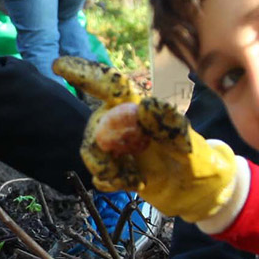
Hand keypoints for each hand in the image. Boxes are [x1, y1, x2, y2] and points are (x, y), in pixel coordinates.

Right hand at [54, 57, 242, 223]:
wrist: (198, 194)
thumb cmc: (201, 165)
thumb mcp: (193, 148)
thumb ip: (173, 127)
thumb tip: (147, 105)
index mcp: (143, 108)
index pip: (111, 84)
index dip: (84, 72)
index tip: (57, 64)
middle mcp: (125, 121)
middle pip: (96, 124)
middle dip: (106, 147)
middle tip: (130, 165)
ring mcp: (118, 145)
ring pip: (90, 149)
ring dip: (108, 168)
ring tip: (135, 179)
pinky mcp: (115, 167)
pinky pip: (97, 172)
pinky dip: (113, 182)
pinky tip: (134, 183)